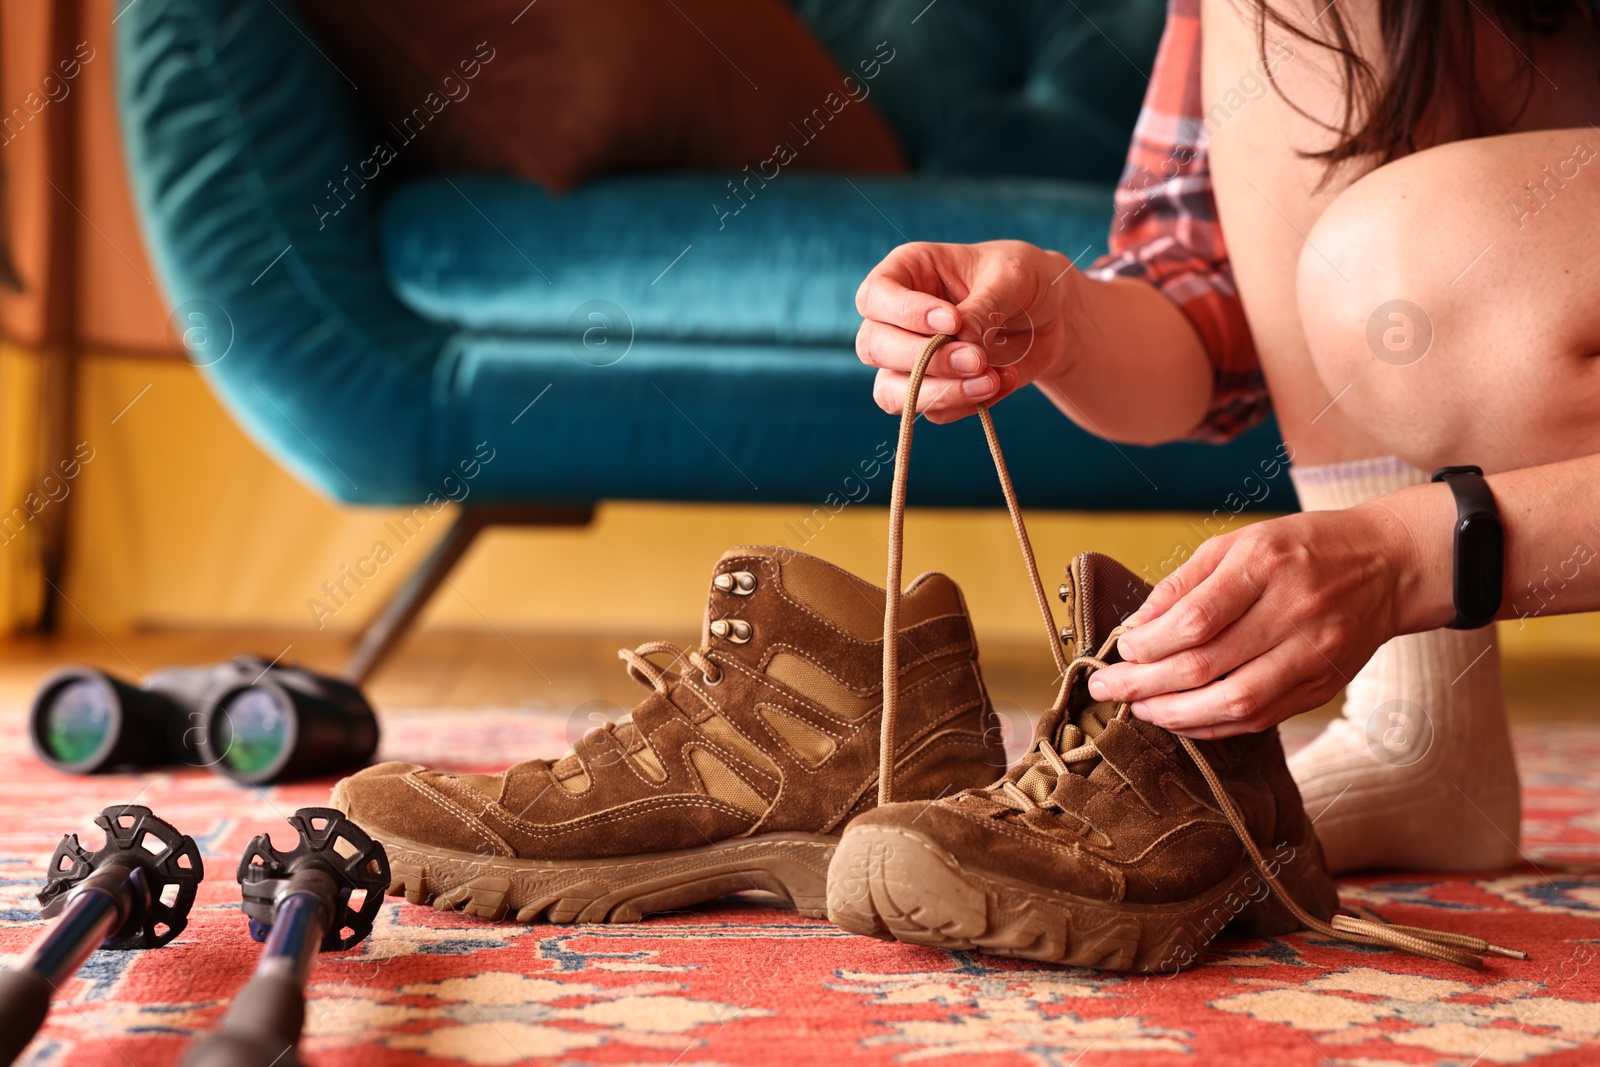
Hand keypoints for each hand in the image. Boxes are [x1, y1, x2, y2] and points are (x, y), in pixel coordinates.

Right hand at [855, 240, 1078, 422]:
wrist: (1053, 315)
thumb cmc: (1024, 279)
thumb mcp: (1011, 277)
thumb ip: (982, 307)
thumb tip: (959, 344)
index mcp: (908, 272)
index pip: (875, 296)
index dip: (905, 313)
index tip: (954, 321)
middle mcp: (897, 317)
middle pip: (874, 347)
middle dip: (925, 359)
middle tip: (978, 359)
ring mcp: (910, 359)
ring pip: (891, 391)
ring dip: (940, 393)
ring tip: (992, 381)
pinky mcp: (934, 390)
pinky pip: (934, 412)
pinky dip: (970, 404)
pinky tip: (1005, 381)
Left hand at [1085, 504, 1425, 737]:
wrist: (1389, 565)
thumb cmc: (1301, 549)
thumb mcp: (1239, 542)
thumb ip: (1184, 583)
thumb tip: (1136, 625)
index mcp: (1266, 566)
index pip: (1194, 621)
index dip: (1148, 645)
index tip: (1121, 650)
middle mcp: (1294, 612)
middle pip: (1206, 665)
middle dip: (1144, 684)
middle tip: (1105, 690)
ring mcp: (1314, 654)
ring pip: (1234, 702)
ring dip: (1175, 715)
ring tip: (1138, 709)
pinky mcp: (1323, 686)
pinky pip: (1260, 718)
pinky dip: (1213, 725)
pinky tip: (1181, 719)